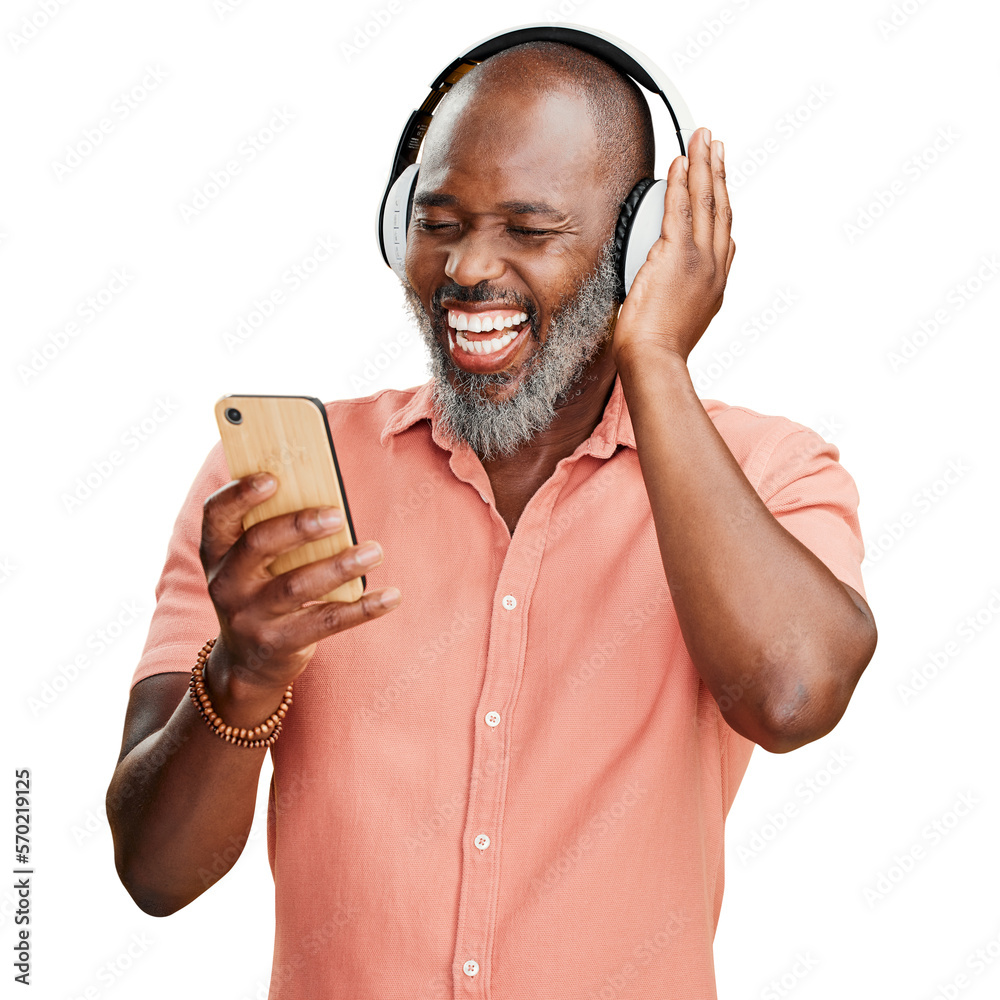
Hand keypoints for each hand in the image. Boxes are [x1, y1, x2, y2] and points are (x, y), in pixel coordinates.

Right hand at [199, 473, 401, 704]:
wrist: (246, 663)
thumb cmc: (261, 591)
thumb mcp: (251, 564)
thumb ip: (276, 533)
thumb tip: (328, 499)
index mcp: (217, 551)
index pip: (217, 513)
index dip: (241, 493)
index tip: (273, 477)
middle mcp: (226, 583)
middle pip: (259, 545)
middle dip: (300, 526)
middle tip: (339, 515)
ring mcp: (250, 617)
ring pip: (297, 586)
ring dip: (339, 566)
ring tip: (375, 551)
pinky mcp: (280, 643)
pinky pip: (327, 621)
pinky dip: (363, 608)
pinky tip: (391, 596)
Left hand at [612, 126, 735, 365]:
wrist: (654, 359)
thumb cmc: (658, 349)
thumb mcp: (682, 320)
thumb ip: (682, 296)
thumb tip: (667, 286)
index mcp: (716, 282)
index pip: (724, 234)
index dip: (723, 202)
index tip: (720, 181)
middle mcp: (714, 266)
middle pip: (721, 207)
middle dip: (718, 171)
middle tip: (716, 144)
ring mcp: (699, 259)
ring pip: (705, 201)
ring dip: (703, 164)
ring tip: (702, 139)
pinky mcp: (676, 255)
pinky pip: (679, 208)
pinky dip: (680, 182)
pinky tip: (679, 162)